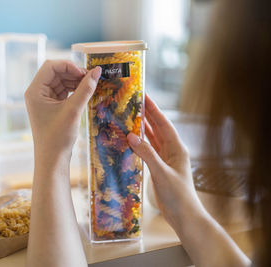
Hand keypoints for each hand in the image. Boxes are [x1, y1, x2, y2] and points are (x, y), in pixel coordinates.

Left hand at [25, 60, 101, 158]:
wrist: (52, 159)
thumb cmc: (58, 137)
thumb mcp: (73, 110)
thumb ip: (85, 89)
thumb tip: (97, 71)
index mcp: (35, 91)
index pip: (50, 66)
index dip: (68, 66)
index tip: (85, 73)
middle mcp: (36, 92)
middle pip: (56, 72)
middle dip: (73, 73)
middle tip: (91, 78)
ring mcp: (43, 99)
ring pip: (61, 81)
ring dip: (75, 81)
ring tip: (90, 86)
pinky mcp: (51, 106)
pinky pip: (63, 91)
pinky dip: (74, 90)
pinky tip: (85, 93)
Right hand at [127, 95, 203, 229]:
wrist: (184, 216)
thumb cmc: (178, 195)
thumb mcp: (161, 173)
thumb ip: (147, 154)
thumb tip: (131, 136)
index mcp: (177, 148)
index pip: (163, 123)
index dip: (153, 109)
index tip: (144, 96)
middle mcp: (172, 151)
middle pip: (158, 128)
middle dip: (147, 115)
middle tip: (134, 101)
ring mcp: (166, 159)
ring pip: (153, 138)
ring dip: (143, 128)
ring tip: (130, 116)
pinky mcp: (160, 168)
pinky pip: (149, 151)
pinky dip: (140, 143)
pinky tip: (132, 139)